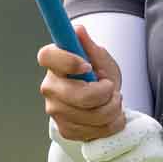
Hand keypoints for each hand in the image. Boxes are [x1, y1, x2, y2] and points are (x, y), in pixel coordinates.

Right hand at [38, 24, 124, 141]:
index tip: (88, 66)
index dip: (68, 61)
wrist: (100, 100)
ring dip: (113, 108)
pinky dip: (112, 124)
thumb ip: (89, 46)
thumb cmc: (97, 73)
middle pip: (78, 96)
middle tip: (111, 87)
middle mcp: (50, 88)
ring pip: (93, 116)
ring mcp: (56, 111)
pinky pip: (96, 131)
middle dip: (105, 93)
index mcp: (53, 63)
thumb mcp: (98, 57)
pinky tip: (111, 115)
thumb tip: (78, 30)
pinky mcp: (66, 129)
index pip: (48, 57)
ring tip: (114, 100)